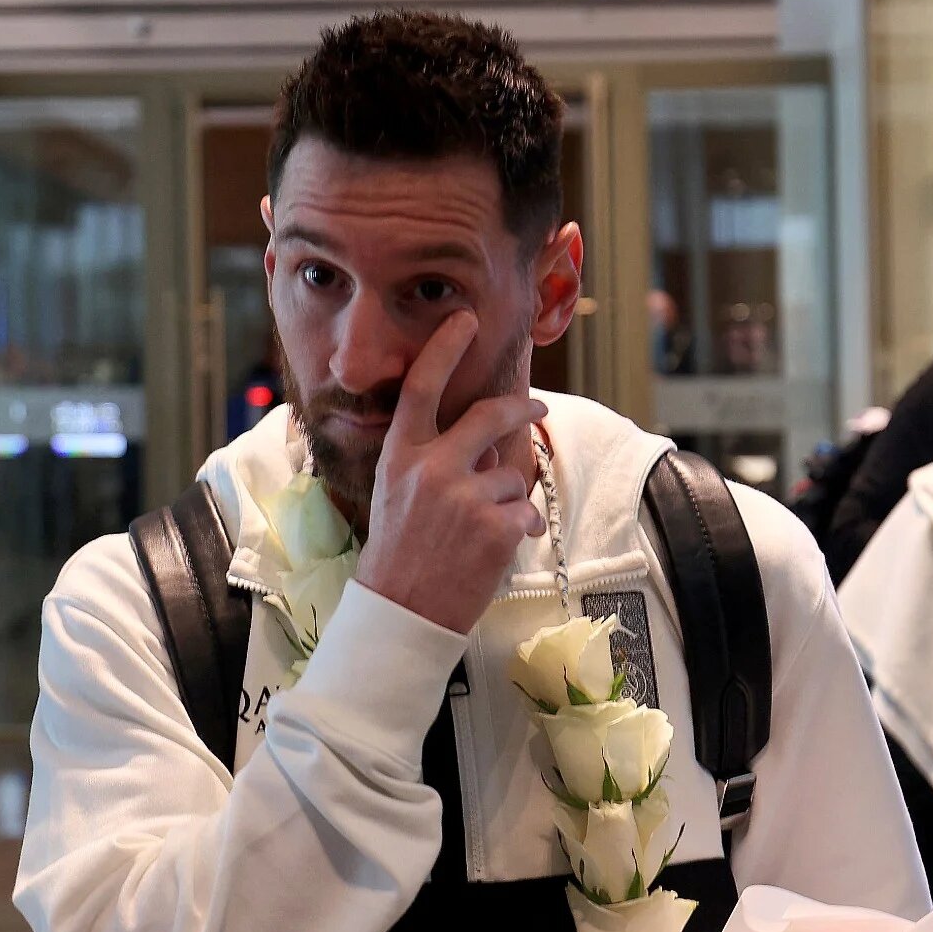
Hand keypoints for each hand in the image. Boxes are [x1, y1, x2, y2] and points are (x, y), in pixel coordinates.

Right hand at [355, 310, 546, 632]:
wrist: (400, 611)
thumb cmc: (398, 554)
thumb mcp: (396, 494)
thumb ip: (431, 460)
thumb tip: (482, 443)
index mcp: (400, 456)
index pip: (423, 387)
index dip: (445, 348)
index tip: (465, 319)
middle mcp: (432, 468)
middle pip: (490, 415)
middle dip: (522, 407)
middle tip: (536, 406)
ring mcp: (466, 497)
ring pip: (511, 475)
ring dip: (508, 498)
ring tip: (480, 530)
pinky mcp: (496, 527)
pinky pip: (525, 511)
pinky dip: (520, 528)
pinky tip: (494, 549)